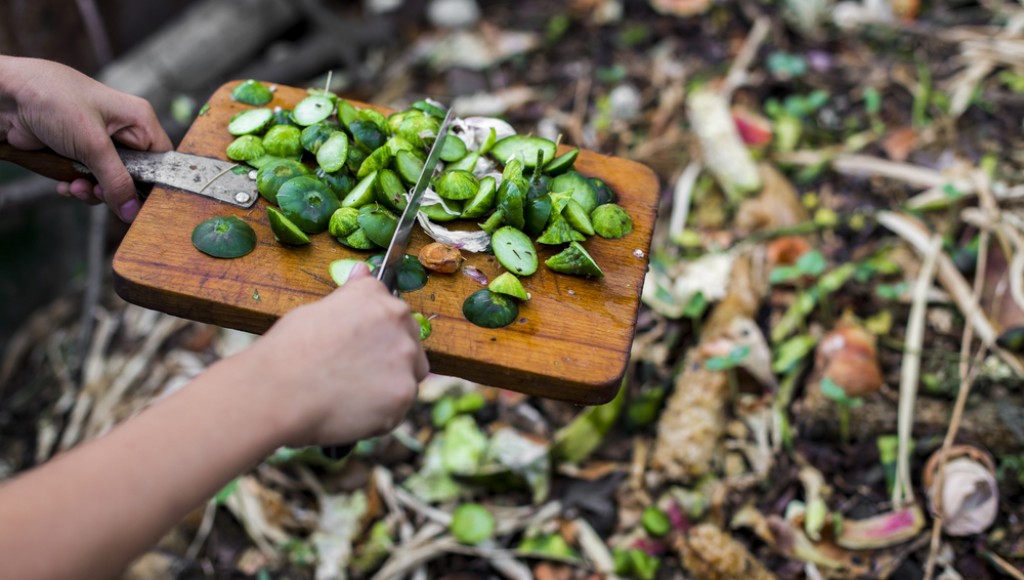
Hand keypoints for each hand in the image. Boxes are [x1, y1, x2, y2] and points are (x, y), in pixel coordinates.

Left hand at [0, 56, 171, 221]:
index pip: (162, 161)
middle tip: (98, 192)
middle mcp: (123, 132)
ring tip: (75, 186)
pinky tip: (65, 184)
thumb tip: (132, 212)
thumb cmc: (53, 100)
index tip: (140, 204)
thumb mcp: (92, 144)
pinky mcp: (79, 153)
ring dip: (93, 191)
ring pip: (111, 183)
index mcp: (139, 121)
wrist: (5, 97)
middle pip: (136, 176)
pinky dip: (78, 187)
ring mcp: (99, 144)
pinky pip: (89, 181)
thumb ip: (116, 181)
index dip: (154, 184)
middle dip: (115, 190)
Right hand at [245, 263, 428, 446]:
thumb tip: (362, 270)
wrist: (277, 391)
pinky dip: (380, 415)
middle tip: (354, 375)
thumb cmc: (288, 350)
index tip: (360, 349)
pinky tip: (351, 412)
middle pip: (409, 344)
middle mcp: (399, 322)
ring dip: (387, 388)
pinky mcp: (403, 394)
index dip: (376, 336)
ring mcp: (405, 358)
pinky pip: (398, 408)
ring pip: (408, 377)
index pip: (394, 314)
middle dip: (388, 360)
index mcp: (377, 297)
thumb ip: (351, 296)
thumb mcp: (318, 309)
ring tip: (349, 396)